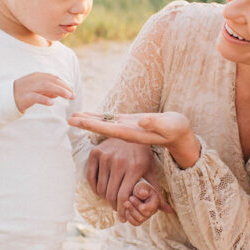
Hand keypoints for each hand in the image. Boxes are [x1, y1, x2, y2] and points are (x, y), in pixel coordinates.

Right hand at [13, 73, 73, 112]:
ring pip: (47, 86)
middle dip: (65, 87)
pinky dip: (44, 99)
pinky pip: (36, 97)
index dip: (65, 84)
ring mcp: (29, 87)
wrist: (6, 98)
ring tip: (68, 97)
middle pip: (53, 81)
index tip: (72, 92)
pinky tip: (52, 103)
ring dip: (59, 91)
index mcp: (38, 76)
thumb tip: (58, 93)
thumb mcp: (37, 90)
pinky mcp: (25, 96)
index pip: (54, 78)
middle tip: (73, 96)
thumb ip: (47, 90)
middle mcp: (34, 80)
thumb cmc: (23, 94)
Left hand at [70, 111, 200, 168]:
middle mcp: (127, 133)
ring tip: (73, 116)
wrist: (180, 134)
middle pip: (102, 128)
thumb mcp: (170, 125)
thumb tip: (141, 120)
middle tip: (69, 120)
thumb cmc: (177, 129)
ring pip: (104, 124)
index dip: (94, 126)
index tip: (80, 122)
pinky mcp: (129, 122)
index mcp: (134, 134)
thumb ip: (156, 124)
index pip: (110, 130)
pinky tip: (89, 114)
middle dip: (86, 124)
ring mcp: (127, 128)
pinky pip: (110, 120)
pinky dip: (99, 117)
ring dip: (89, 120)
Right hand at [86, 138, 172, 216]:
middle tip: (117, 209)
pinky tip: (101, 190)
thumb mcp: (151, 171)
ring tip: (110, 199)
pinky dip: (94, 187)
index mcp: (134, 168)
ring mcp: (106, 156)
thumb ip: (157, 192)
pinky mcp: (96, 152)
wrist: (131, 131)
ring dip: (104, 198)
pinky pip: (90, 177)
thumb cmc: (142, 155)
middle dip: (113, 206)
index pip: (123, 196)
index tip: (123, 217)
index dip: (122, 210)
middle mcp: (119, 161)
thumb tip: (169, 211)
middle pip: (110, 194)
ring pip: (100, 188)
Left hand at [123, 178, 163, 225]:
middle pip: (145, 214)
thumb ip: (142, 189)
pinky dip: (129, 218)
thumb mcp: (140, 185)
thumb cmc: (137, 187)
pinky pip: (136, 223)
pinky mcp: (140, 219)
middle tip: (126, 201)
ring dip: (131, 212)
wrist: (134, 189)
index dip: (139, 204)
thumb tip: (143, 194)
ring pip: (140, 220)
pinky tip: (126, 211)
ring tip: (125, 204)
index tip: (131, 198)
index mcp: (156, 201)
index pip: (150, 207)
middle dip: (134, 208)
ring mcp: (147, 216)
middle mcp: (153, 210)